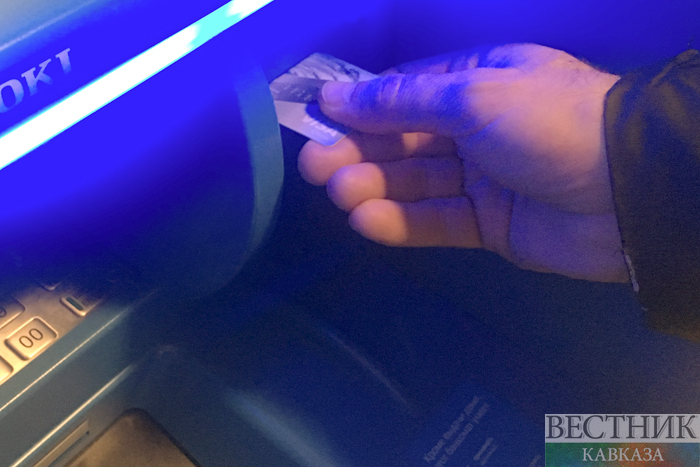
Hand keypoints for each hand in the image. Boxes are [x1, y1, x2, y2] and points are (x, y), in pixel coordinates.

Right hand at [298, 44, 626, 281]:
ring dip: (374, 188)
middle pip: (403, 140)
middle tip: (315, 168)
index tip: (317, 119)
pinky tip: (368, 222)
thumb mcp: (472, 96)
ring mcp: (481, 178)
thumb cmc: (547, 123)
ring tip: (340, 194)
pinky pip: (437, 221)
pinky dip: (402, 223)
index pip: (404, 92)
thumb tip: (335, 97)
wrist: (627, 193)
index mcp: (477, 82)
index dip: (360, 107)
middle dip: (358, 152)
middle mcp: (475, 128)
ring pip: (415, 183)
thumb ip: (402, 102)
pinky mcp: (488, 224)